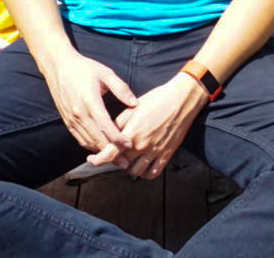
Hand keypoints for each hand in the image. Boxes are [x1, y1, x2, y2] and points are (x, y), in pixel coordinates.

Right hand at [40, 49, 137, 153]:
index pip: (106, 126)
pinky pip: (79, 138)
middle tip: (125, 163)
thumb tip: (135, 104)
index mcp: (90, 101)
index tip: (129, 144)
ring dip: (101, 152)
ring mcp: (71, 119)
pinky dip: (90, 146)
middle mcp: (79, 113)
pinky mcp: (67, 121)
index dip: (118, 138)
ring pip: (87, 142)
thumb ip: (121, 89)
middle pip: (97, 139)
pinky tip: (100, 149)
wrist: (58, 66)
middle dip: (111, 152)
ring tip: (115, 160)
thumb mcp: (106, 73)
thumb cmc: (84, 68)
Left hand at [86, 73, 206, 178]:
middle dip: (115, 160)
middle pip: (121, 163)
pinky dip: (145, 174)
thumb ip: (119, 123)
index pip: (109, 154)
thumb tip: (108, 133)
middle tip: (115, 154)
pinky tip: (142, 166)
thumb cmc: (157, 99)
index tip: (92, 160)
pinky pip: (152, 173)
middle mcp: (141, 145)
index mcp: (131, 132)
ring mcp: (154, 152)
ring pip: (135, 172)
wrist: (181, 100)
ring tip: (128, 159)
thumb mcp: (133, 107)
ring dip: (129, 168)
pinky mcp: (166, 155)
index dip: (97, 160)